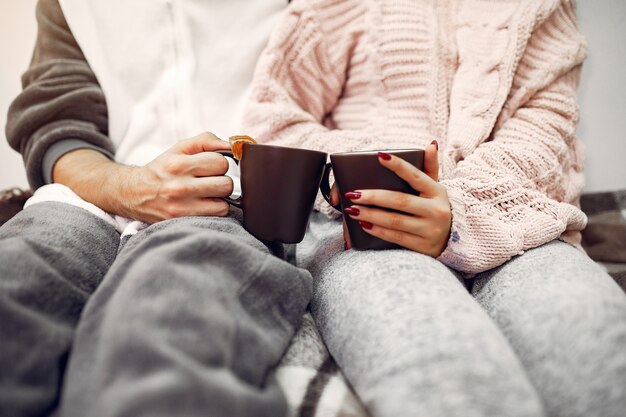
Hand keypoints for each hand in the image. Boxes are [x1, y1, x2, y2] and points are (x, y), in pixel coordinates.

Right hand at [53, 132, 233, 223]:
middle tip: (208, 181)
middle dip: (220, 181)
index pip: (221, 162)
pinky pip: (216, 217)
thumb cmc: (162, 169)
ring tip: (205, 194)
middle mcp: (179, 187)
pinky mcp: (182, 222)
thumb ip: (205, 141)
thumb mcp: (179, 148)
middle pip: (226, 184)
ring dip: (219, 199)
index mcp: (178, 165)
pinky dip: (214, 211)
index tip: (208, 167)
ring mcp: (181, 208)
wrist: (133, 193)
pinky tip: (202, 205)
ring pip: (224, 204)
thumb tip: (232, 145)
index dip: (218, 164)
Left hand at [339, 141, 451, 256]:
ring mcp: (431, 230)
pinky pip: (396, 237)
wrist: (455, 241)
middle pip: (400, 201)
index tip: (379, 156)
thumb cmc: (436, 208)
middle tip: (353, 194)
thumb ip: (430, 167)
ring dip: (371, 214)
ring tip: (352, 209)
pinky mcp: (424, 247)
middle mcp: (437, 210)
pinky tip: (364, 224)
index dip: (398, 165)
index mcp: (438, 192)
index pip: (415, 175)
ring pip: (395, 221)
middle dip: (373, 197)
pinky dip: (378, 230)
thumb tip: (430, 144)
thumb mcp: (436, 189)